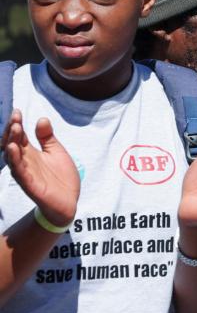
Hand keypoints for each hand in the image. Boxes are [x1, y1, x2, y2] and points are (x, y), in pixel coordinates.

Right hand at [3, 109, 78, 227]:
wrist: (69, 201)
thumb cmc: (60, 176)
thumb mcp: (56, 151)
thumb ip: (47, 137)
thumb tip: (42, 118)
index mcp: (30, 153)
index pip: (18, 136)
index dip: (16, 124)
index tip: (17, 111)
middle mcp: (24, 162)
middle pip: (12, 144)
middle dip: (12, 131)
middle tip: (15, 118)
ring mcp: (26, 173)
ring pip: (13, 157)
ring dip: (11, 143)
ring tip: (14, 129)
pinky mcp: (30, 185)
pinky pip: (20, 172)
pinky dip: (16, 161)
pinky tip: (15, 149)